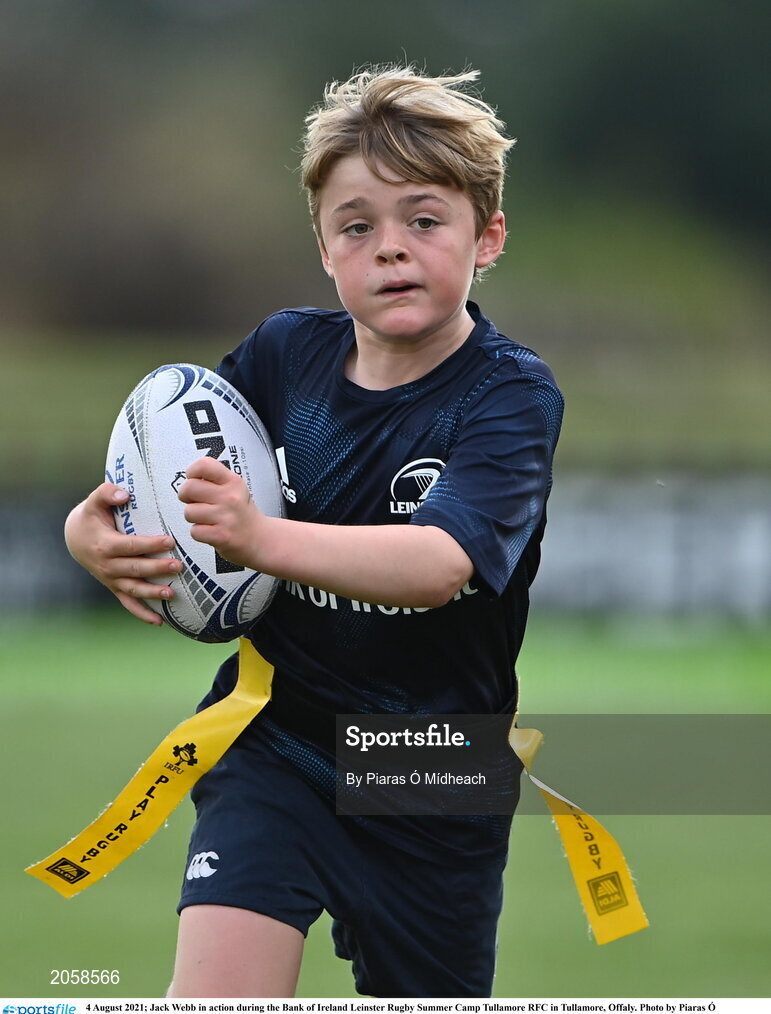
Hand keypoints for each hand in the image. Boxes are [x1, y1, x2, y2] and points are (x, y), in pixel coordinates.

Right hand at [64, 482, 181, 624]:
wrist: (75, 538)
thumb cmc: (92, 516)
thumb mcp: (94, 501)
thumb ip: (106, 493)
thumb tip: (124, 495)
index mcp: (105, 545)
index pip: (131, 546)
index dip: (150, 544)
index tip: (170, 541)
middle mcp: (107, 566)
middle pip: (135, 569)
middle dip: (157, 568)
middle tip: (179, 566)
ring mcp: (111, 579)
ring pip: (134, 589)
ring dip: (153, 593)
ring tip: (172, 594)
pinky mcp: (114, 587)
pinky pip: (128, 603)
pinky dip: (142, 614)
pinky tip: (160, 622)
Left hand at [178, 457, 262, 569]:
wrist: (259, 538)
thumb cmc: (241, 513)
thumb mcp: (235, 488)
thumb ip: (214, 480)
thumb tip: (189, 477)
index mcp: (233, 482)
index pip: (203, 465)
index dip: (192, 472)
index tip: (193, 479)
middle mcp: (230, 497)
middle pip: (189, 488)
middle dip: (186, 496)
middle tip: (195, 501)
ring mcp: (226, 517)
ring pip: (189, 512)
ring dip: (194, 517)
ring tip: (208, 518)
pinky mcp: (221, 536)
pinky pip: (194, 531)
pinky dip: (199, 533)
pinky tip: (211, 530)